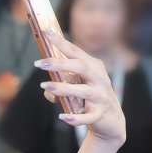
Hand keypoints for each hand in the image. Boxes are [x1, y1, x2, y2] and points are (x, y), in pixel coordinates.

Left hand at [36, 31, 126, 147]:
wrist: (112, 120)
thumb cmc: (90, 97)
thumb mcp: (79, 84)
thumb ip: (63, 82)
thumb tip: (47, 88)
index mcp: (94, 68)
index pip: (76, 52)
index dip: (61, 42)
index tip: (46, 32)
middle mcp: (100, 79)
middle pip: (81, 67)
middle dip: (60, 63)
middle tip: (39, 63)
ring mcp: (101, 97)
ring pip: (84, 91)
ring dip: (64, 88)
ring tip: (46, 87)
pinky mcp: (100, 114)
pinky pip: (88, 116)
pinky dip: (76, 118)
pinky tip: (63, 117)